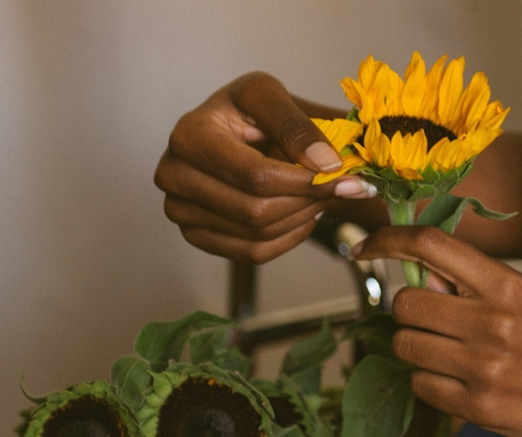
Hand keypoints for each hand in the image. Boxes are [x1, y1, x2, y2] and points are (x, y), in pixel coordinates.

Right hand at [154, 72, 377, 263]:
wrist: (232, 133)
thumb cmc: (249, 112)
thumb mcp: (271, 98)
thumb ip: (299, 126)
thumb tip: (326, 165)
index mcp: (189, 134)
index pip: (255, 175)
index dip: (306, 181)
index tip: (349, 179)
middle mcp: (173, 174)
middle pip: (255, 210)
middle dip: (307, 201)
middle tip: (340, 189)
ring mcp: (179, 210)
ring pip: (256, 234)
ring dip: (301, 218)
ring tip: (320, 196)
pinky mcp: (193, 234)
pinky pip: (251, 253)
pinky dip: (288, 237)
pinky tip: (302, 214)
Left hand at [354, 226, 521, 436]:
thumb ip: (474, 286)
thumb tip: (419, 277)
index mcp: (505, 285)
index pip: (431, 245)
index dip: (388, 241)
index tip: (366, 248)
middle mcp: (491, 321)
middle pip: (404, 303)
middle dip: (408, 314)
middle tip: (432, 324)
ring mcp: (483, 366)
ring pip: (405, 346)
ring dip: (417, 351)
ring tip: (450, 356)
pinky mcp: (478, 406)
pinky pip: (420, 386)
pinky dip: (431, 385)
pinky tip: (461, 384)